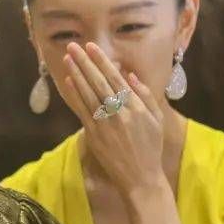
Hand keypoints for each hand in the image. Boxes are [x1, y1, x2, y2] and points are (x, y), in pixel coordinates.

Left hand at [59, 41, 166, 193]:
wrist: (140, 177)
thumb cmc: (150, 148)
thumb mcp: (155, 120)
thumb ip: (145, 95)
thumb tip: (130, 76)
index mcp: (135, 107)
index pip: (115, 78)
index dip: (102, 61)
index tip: (92, 47)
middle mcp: (118, 113)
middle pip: (98, 82)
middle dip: (85, 62)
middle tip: (74, 46)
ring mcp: (104, 124)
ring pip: (87, 93)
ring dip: (76, 74)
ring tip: (68, 58)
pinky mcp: (93, 135)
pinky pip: (82, 110)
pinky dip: (75, 95)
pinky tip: (69, 81)